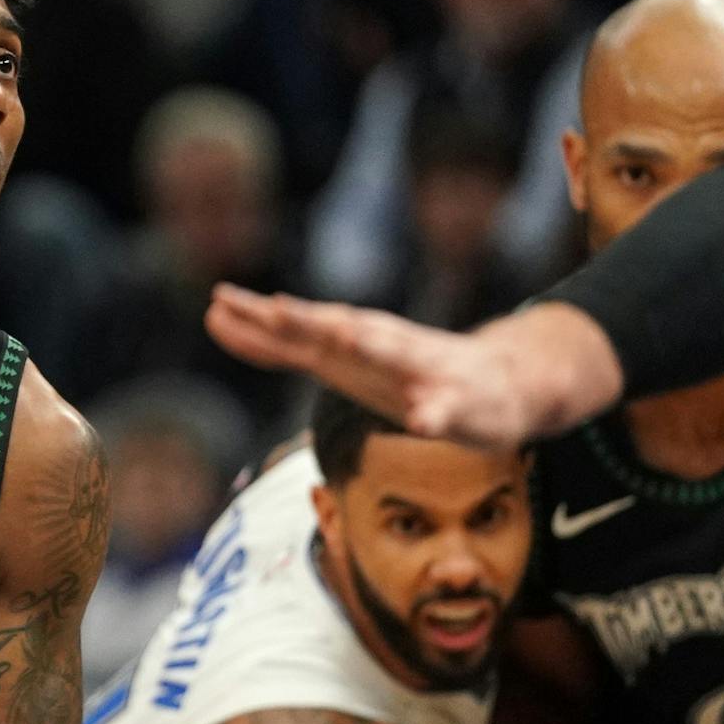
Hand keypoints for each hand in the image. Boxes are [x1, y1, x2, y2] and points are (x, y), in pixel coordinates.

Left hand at [204, 286, 620, 446]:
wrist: (505, 386)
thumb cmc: (411, 373)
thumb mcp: (342, 360)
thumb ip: (285, 346)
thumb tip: (223, 321)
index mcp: (353, 347)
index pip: (296, 332)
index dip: (258, 323)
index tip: (217, 306)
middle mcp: (385, 349)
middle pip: (340, 331)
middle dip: (309, 320)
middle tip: (269, 306)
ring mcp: (425, 373)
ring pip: (396, 355)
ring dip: (373, 345)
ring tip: (345, 335)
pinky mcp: (460, 403)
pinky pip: (445, 410)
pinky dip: (433, 411)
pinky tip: (422, 418)